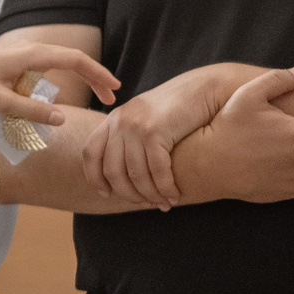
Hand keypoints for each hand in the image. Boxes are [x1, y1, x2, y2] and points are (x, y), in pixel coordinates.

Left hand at [0, 39, 117, 125]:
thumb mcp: (1, 102)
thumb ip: (32, 110)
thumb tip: (61, 118)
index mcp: (32, 55)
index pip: (76, 60)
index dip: (98, 73)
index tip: (114, 89)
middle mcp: (30, 51)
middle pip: (71, 61)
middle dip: (92, 78)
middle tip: (109, 98)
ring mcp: (21, 56)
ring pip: (55, 70)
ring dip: (70, 85)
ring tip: (79, 104)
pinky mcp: (12, 64)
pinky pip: (38, 76)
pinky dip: (48, 89)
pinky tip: (45, 107)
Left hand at [82, 67, 224, 207]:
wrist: (202, 89)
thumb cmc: (176, 109)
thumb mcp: (144, 119)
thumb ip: (129, 139)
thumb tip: (121, 175)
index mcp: (113, 119)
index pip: (91, 154)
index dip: (95, 177)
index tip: (106, 194)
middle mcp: (119, 122)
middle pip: (112, 171)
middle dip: (128, 194)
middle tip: (144, 204)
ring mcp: (135, 126)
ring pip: (136, 175)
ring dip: (150, 195)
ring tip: (163, 204)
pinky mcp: (155, 131)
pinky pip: (157, 170)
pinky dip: (165, 187)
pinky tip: (174, 195)